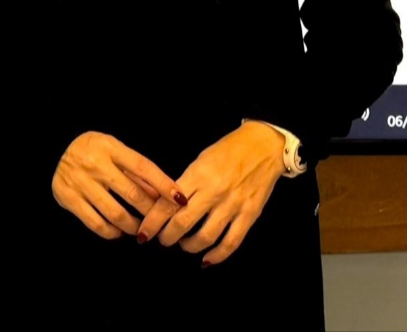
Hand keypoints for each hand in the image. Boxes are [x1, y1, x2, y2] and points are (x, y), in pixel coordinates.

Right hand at [52, 131, 186, 239]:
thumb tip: (163, 193)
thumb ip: (135, 170)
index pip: (142, 167)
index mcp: (109, 147)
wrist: (54, 150)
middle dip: (151, 212)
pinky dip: (112, 232)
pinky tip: (119, 231)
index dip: (163, 183)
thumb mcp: (113, 150)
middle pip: (132, 194)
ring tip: (140, 229)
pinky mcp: (68, 198)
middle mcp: (94, 164)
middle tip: (160, 221)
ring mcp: (80, 182)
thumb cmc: (92, 151)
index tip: (180, 198)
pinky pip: (96, 224)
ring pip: (116, 214)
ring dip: (134, 225)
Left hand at [137, 120, 285, 265]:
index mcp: (197, 174)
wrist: (263, 147)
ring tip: (183, 245)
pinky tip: (207, 259)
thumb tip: (167, 203)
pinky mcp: (250, 215)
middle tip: (162, 240)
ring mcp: (233, 205)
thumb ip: (186, 181)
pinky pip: (231, 242)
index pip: (168, 203)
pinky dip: (217, 255)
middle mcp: (213, 191)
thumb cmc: (227, 150)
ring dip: (189, 246)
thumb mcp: (200, 159)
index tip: (143, 232)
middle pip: (183, 222)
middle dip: (167, 236)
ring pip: (206, 236)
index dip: (153, 222)